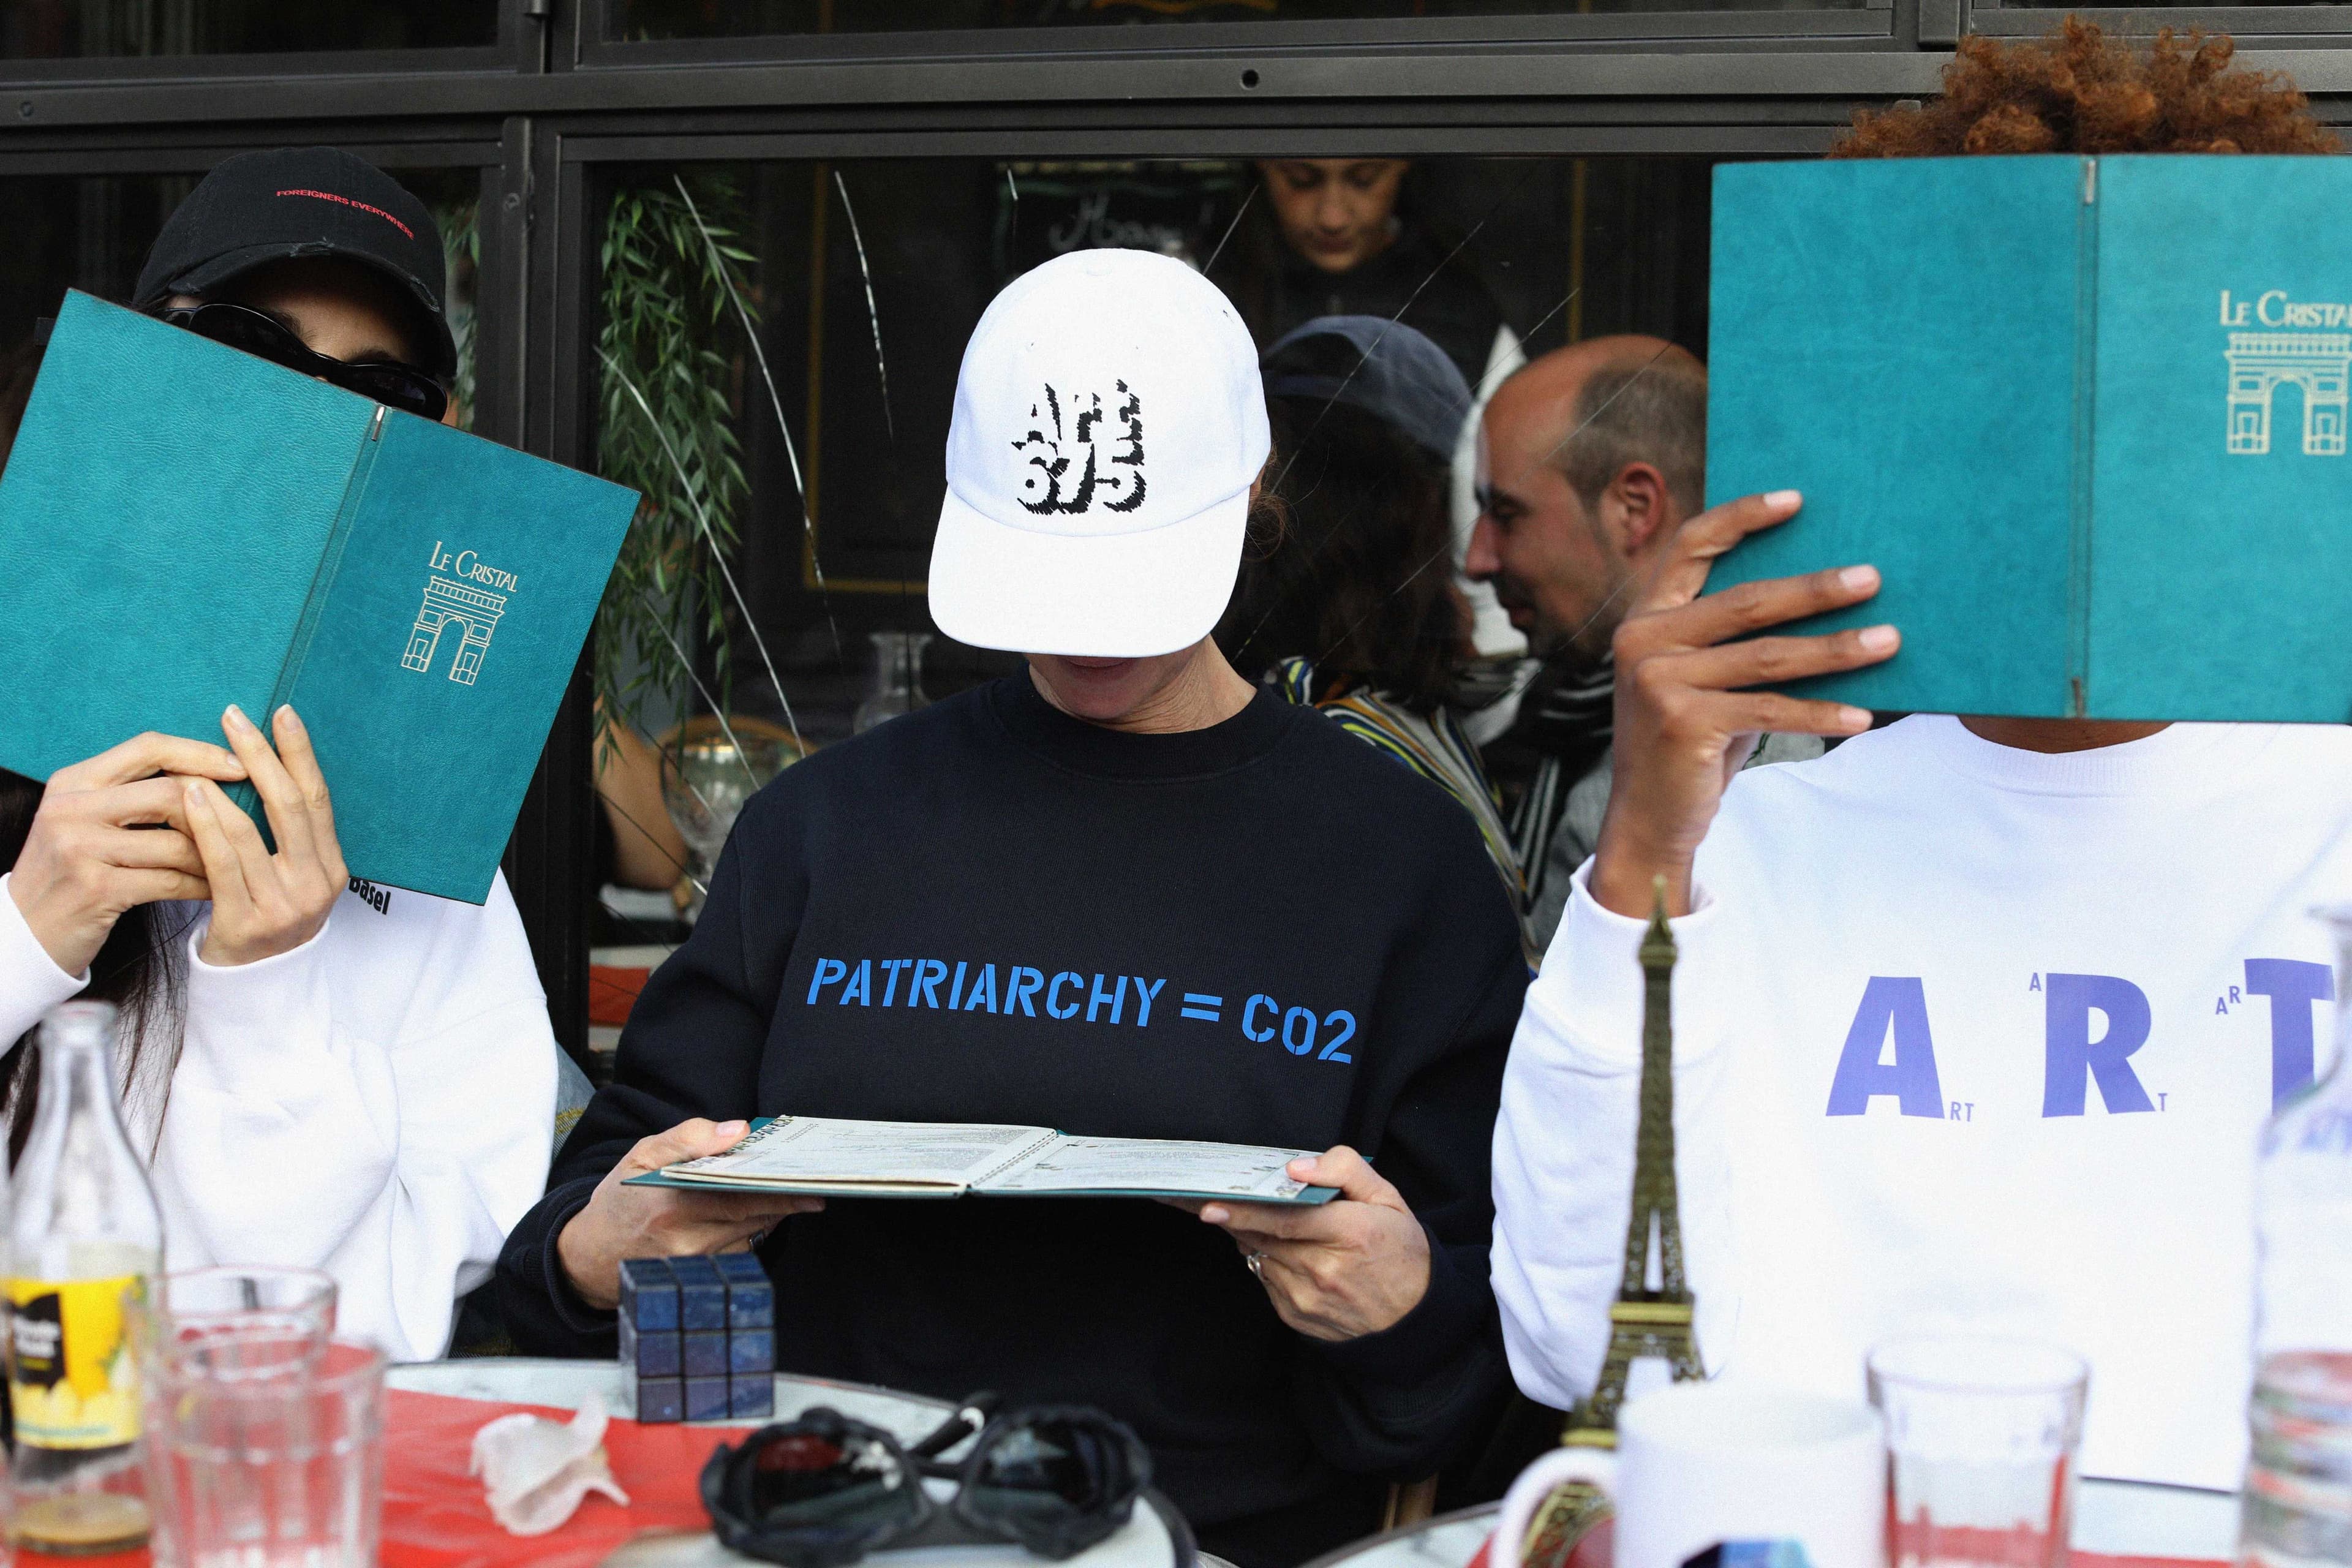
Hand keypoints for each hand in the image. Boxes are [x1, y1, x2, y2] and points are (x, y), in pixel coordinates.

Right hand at [10, 733, 244, 975]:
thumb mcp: (84, 819)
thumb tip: (208, 774)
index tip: (242, 766)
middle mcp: (72, 808)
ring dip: (214, 857)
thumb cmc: (70, 871)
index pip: (148, 747)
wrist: (24, 931)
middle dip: (217, 813)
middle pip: (171, 793)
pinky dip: (200, 886)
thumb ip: (131, 792)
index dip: (201, 752)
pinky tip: (217, 891)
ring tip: (236, 866)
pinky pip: (170, 881)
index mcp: (74, 781)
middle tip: (248, 828)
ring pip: (177, 842)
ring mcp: (81, 848)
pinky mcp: (96, 888)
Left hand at [180, 705, 349, 966]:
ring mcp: (284, 906)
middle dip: (262, 755)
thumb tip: (266, 768)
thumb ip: (287, 837)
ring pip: (252, 832)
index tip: (281, 713)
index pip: (319, 798)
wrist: (254, 989)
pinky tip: (190, 798)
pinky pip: (222, 864)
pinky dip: (206, 825)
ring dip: (223, 787)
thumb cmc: (264, 918)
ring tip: (197, 757)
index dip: (300, 753)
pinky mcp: (247, 923)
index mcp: (332, 868)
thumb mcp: (291, 879)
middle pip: (291, 806)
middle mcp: (316, 884)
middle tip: (235, 717)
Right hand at [557, 1119, 824, 1310]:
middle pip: (752, 1218)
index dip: (777, 1191)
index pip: (738, 1197)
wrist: (591, 1255)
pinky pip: (739, 1251)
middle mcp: (684, 1240)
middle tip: (814, 1188)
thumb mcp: (643, 1155)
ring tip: (783, 1194)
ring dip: (769, 1215)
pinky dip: (749, 1232)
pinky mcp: (699, 1278)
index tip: (808, 1184)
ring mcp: (694, 1264)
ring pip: (750, 1235)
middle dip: (785, 1201)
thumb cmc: (621, 1198)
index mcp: (670, 1203)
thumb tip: (737, 1131)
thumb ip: (689, 1138)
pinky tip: (749, 1216)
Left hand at [1198, 1146, 1430, 1341]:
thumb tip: (1296, 1169)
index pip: (1285, 1219)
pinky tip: (1287, 1252)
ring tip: (1264, 1222)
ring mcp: (1308, 1299)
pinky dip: (1268, 1261)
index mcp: (1350, 1234)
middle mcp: (1325, 1270)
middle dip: (1235, 1219)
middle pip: (1264, 1238)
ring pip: (1260, 1258)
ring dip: (1254, 1238)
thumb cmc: (1399, 1249)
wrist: (1413, 1316)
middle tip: (1208, 1201)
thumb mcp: (1387, 1199)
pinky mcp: (1296, 1317)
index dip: (1244, 1211)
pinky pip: (1267, 1280)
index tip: (1209, 1205)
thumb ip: (1344, 1170)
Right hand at [1589, 490, 1897, 919]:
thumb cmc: (1691, 742)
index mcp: (1646, 618)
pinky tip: (1861, 716)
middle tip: (1873, 578)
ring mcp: (1658, 681)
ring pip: (1766, 655)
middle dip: (1816, 589)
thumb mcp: (1704, 680)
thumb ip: (1735, 641)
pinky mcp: (1682, 722)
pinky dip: (1821, 712)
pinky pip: (1769, 709)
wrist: (1649, 819)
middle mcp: (1643, 641)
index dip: (1741, 517)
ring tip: (1890, 641)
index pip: (1690, 546)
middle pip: (1745, 600)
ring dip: (1836, 649)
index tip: (1797, 500)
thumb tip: (1828, 597)